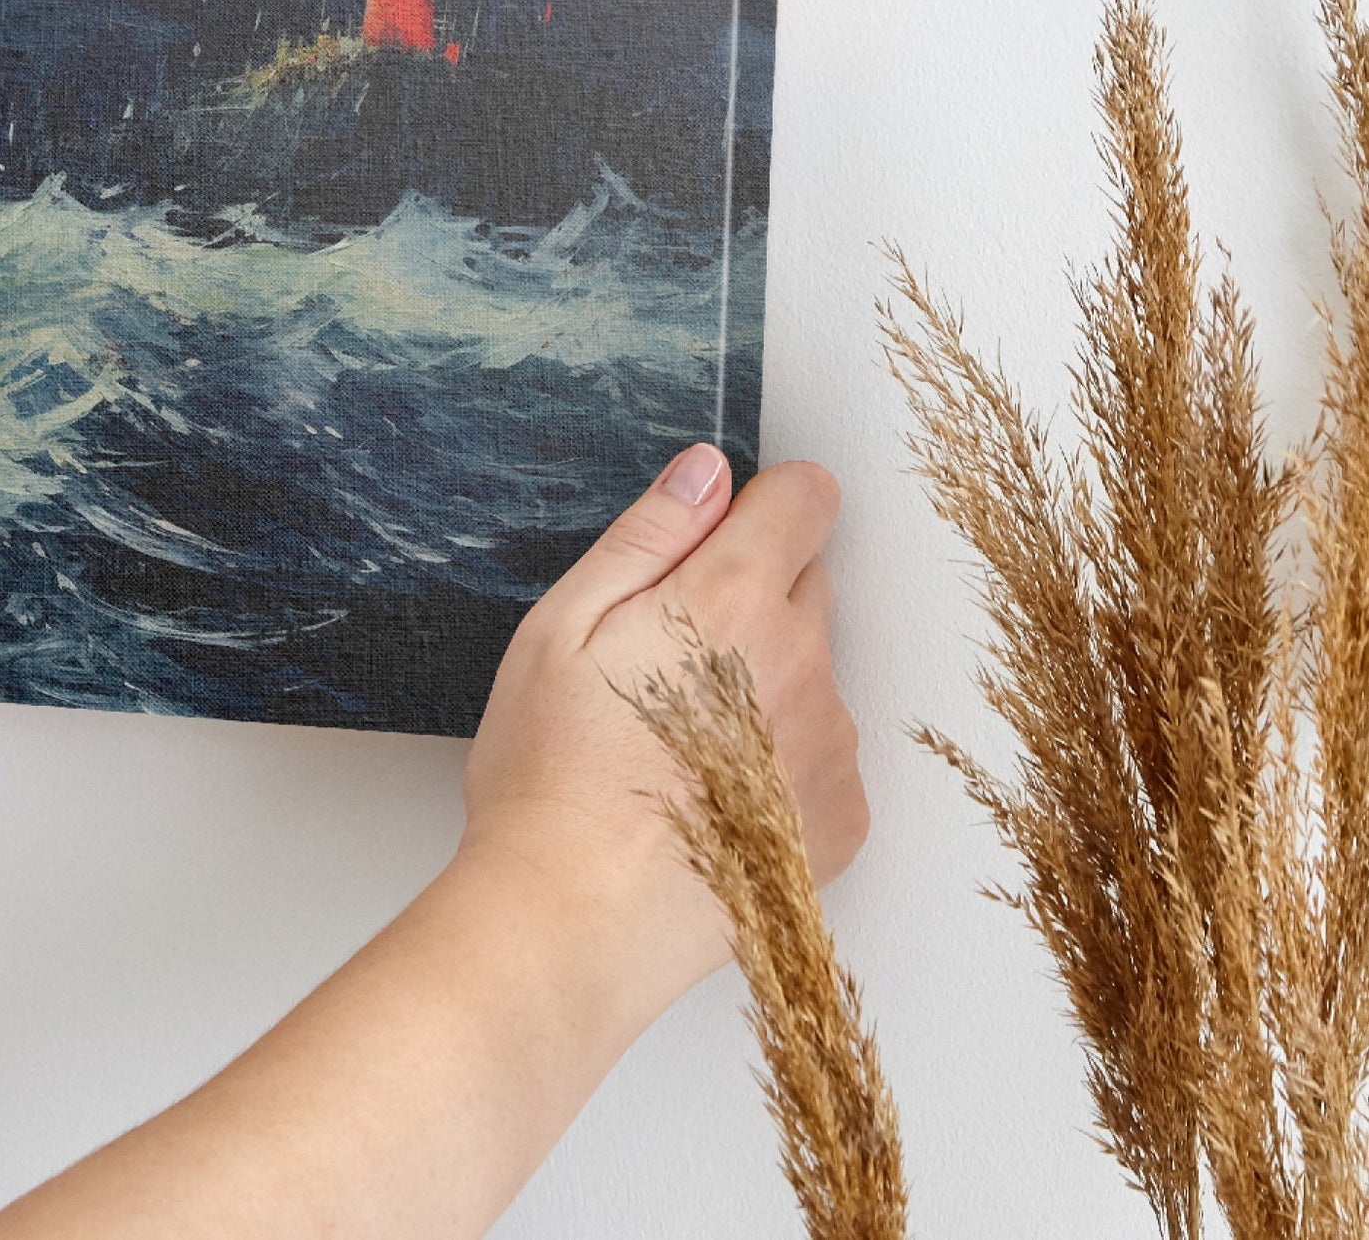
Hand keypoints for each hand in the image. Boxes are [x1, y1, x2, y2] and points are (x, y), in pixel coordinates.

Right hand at [459, 448, 867, 1029]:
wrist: (573, 922)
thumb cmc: (550, 776)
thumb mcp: (561, 627)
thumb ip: (648, 536)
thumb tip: (707, 471)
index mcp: (734, 599)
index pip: (806, 497)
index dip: (759, 505)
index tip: (714, 541)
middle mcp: (804, 663)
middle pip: (807, 583)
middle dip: (749, 596)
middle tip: (662, 658)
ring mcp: (831, 746)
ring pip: (812, 672)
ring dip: (764, 683)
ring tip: (675, 743)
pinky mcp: (841, 820)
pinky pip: (822, 754)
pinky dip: (779, 762)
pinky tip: (708, 796)